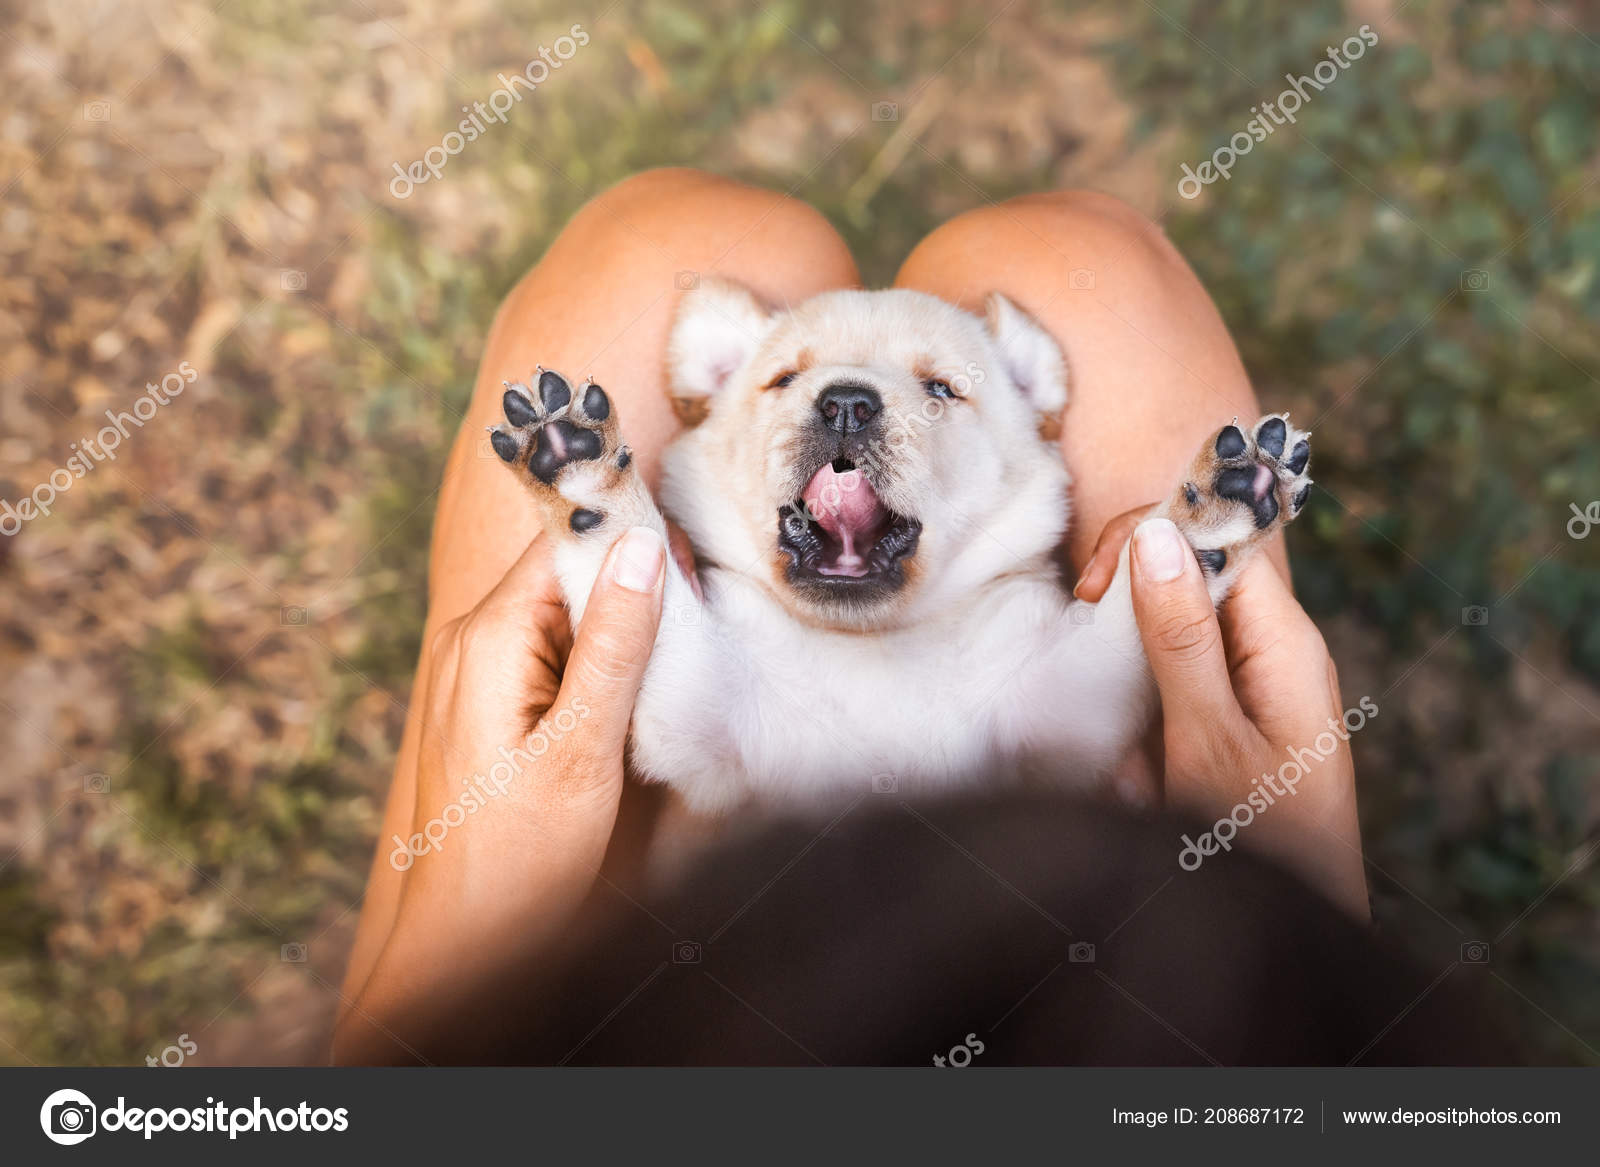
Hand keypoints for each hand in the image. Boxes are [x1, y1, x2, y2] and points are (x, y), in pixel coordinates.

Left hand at [332, 525, 666, 1062]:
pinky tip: (626, 696)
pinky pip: (547, 652)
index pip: (561, 543)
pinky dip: (592, 663)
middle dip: (629, 587)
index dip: (627, 542)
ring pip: (559, 614)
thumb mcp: (583, 747)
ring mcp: (472, 671)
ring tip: (668, 659)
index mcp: (487, 638)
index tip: (688, 559)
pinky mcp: (486, 701)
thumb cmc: (519, 856)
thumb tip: (643, 549)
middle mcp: (470, 641)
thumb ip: (614, 645)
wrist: (465, 937)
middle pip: (562, 574)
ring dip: (615, 629)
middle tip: (693, 614)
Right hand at [1079, 510, 1367, 918]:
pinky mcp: (1231, 725)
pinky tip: (1138, 772)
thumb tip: (1159, 535)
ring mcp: (1255, 689)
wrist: (1296, 936)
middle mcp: (1277, 653)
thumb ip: (1180, 636)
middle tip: (1090, 643)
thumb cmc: (1261, 843)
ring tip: (1125, 739)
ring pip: (1174, 641)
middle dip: (1134, 615)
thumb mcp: (1207, 737)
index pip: (1224, 541)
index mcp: (1287, 642)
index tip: (1098, 584)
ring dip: (1132, 677)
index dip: (1158, 540)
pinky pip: (1174, 693)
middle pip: (1195, 584)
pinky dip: (1143, 722)